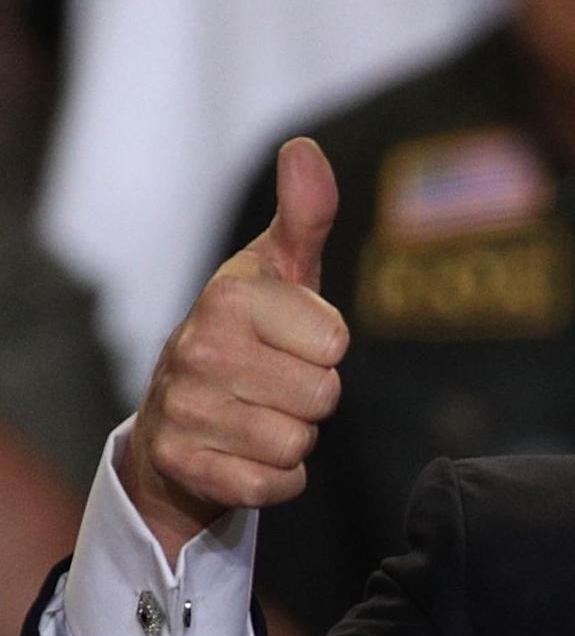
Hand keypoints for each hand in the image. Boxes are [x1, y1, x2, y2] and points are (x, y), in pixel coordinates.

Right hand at [121, 138, 347, 561]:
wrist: (177, 417)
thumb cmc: (248, 334)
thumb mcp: (278, 273)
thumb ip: (305, 216)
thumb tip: (305, 150)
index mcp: (229, 298)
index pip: (336, 342)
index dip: (325, 348)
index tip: (291, 341)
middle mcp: (198, 350)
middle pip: (323, 396)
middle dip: (311, 397)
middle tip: (274, 383)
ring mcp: (185, 410)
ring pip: (298, 443)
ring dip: (293, 438)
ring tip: (257, 415)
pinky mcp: (183, 465)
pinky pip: (274, 486)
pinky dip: (276, 479)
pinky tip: (247, 454)